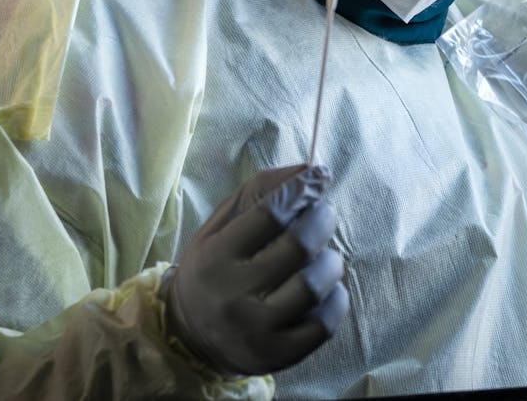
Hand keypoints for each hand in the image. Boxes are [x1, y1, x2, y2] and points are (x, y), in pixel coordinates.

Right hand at [163, 165, 348, 375]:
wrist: (190, 337)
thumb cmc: (214, 269)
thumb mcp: (220, 227)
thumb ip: (260, 194)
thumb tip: (311, 170)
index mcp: (216, 257)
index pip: (269, 214)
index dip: (301, 190)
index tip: (317, 177)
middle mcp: (234, 295)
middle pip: (299, 247)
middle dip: (322, 219)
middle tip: (325, 212)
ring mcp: (257, 330)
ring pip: (316, 285)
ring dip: (331, 260)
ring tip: (324, 255)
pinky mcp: (278, 355)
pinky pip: (325, 324)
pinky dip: (336, 299)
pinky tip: (327, 288)